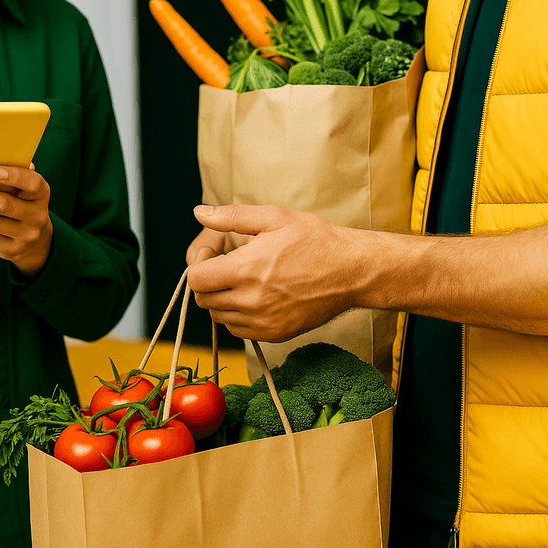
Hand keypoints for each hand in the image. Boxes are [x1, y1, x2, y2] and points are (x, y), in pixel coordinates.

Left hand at [0, 164, 53, 276]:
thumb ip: (12, 176)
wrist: (35, 240)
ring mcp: (26, 234)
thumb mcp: (25, 190)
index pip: (33, 183)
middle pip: (5, 205)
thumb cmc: (22, 203)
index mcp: (41, 193)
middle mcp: (37, 215)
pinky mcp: (12, 249)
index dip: (14, 176)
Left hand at [187, 204, 366, 341]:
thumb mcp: (274, 217)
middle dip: (208, 281)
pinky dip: (238, 315)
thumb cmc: (315, 239)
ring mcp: (263, 321)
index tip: (214, 253)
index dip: (198, 263)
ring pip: (219, 317)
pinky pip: (238, 330)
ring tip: (243, 279)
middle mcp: (251, 300)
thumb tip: (199, 213)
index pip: (196, 278)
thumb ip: (231, 216)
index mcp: (246, 269)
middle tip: (226, 265)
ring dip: (222, 299)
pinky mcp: (274, 334)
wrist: (351, 271)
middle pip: (204, 299)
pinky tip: (254, 296)